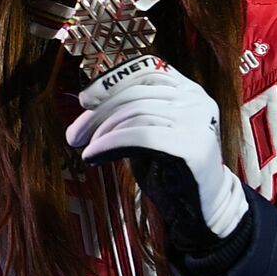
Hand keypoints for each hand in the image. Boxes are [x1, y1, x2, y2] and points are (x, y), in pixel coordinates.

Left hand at [67, 56, 247, 248]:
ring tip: (87, 147)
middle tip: (74, 135)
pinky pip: (139, 136)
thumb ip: (131, 110)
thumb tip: (88, 100)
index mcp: (188, 90)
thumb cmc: (170, 167)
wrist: (201, 205)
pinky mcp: (192, 146)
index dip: (111, 81)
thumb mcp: (150, 130)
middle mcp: (196, 100)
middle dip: (97, 113)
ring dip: (101, 131)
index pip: (146, 70)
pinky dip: (108, 144)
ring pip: (135, 113)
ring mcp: (197, 121)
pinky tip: (93, 155)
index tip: (85, 100)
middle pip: (135, 93)